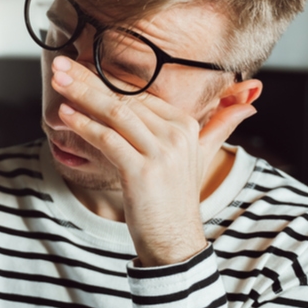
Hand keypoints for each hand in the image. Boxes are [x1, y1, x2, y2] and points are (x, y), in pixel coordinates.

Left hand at [50, 55, 255, 265]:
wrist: (176, 242)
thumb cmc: (175, 198)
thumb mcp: (200, 155)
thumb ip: (219, 126)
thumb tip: (250, 102)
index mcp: (186, 124)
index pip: (139, 94)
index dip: (106, 79)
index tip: (79, 68)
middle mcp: (176, 134)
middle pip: (124, 98)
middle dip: (88, 80)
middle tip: (60, 65)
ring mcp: (161, 152)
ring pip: (115, 113)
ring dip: (81, 94)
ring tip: (57, 80)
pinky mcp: (142, 171)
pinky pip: (108, 139)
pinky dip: (84, 125)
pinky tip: (64, 114)